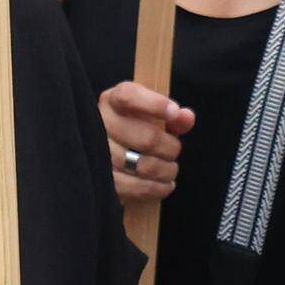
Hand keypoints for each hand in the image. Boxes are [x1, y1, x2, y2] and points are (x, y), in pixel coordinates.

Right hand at [97, 82, 190, 205]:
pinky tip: (165, 184)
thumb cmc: (133, 129)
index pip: (129, 96)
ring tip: (170, 169)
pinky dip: (159, 188)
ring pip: (145, 166)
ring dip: (167, 170)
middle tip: (174, 150)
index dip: (154, 104)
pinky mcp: (103, 180)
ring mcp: (98, 153)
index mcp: (112, 101)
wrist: (106, 152)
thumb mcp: (151, 115)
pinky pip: (138, 188)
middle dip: (171, 148)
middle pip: (148, 138)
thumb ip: (172, 115)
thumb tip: (186, 118)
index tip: (174, 112)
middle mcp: (100, 124)